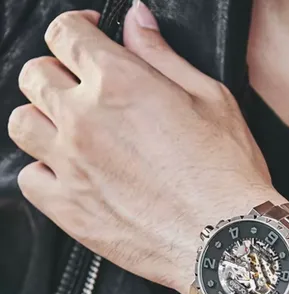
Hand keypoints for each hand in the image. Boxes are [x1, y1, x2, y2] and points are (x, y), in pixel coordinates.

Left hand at [8, 3, 283, 293]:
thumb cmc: (227, 173)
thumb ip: (163, 56)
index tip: (86, 38)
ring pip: (23, 123)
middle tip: (83, 87)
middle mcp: (85, 119)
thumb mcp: (211, 99)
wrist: (224, 239)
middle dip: (58, 72)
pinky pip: (29, 178)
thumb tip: (136, 21)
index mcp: (121, 83)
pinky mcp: (69, 209)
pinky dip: (44, 169)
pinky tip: (70, 172)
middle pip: (36, 75)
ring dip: (43, 118)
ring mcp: (71, 166)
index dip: (75, 28)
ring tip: (72, 130)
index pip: (66, 34)